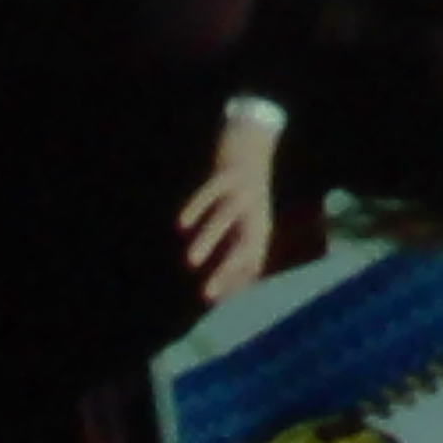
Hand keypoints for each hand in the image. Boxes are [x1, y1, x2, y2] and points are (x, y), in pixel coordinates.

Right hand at [180, 113, 282, 300]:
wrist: (254, 141)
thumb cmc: (246, 192)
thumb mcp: (248, 220)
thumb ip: (239, 252)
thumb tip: (226, 292)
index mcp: (260, 225)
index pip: (252, 260)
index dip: (234, 281)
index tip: (212, 301)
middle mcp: (255, 211)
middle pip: (244, 244)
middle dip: (226, 269)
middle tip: (206, 294)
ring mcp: (243, 191)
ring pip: (225, 218)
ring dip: (209, 239)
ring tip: (191, 261)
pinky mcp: (229, 173)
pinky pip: (212, 191)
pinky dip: (198, 207)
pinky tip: (182, 225)